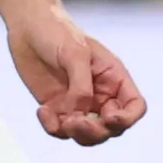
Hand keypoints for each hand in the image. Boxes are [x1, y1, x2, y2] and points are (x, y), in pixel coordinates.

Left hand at [9, 8, 145, 145]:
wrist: (28, 27)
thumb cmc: (57, 32)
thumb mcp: (75, 54)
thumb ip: (81, 86)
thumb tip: (80, 114)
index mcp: (114, 78)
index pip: (134, 107)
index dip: (127, 119)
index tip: (109, 118)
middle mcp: (101, 94)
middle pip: (111, 128)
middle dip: (95, 131)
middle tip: (74, 122)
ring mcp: (78, 103)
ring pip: (87, 135)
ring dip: (75, 133)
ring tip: (59, 119)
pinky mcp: (57, 108)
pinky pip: (60, 129)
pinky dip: (52, 127)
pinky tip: (42, 111)